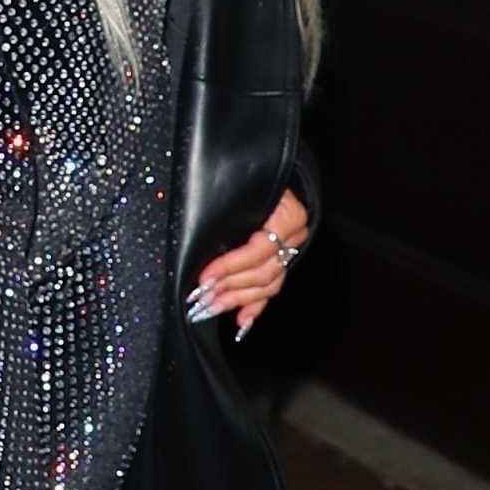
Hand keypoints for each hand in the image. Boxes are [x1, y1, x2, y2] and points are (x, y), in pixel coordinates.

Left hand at [187, 189, 311, 340]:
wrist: (276, 168)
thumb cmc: (253, 177)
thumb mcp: (241, 190)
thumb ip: (226, 215)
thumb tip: (196, 244)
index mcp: (288, 216)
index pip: (257, 251)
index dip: (229, 267)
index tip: (204, 276)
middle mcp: (294, 236)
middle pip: (262, 272)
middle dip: (230, 287)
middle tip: (203, 298)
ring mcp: (291, 251)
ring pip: (267, 284)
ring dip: (237, 299)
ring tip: (213, 307)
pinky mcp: (284, 262)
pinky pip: (271, 289)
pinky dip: (256, 307)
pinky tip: (241, 321)